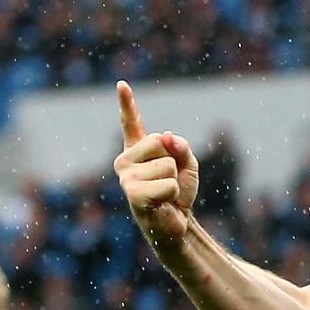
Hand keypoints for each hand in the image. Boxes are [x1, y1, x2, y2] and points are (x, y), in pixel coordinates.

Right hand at [114, 82, 199, 249]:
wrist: (176, 225)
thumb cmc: (178, 195)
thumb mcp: (188, 164)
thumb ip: (182, 146)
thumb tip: (167, 137)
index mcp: (137, 151)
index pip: (131, 123)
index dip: (126, 103)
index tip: (122, 84)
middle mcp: (125, 161)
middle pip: (159, 141)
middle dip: (173, 162)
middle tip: (166, 182)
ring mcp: (126, 177)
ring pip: (167, 165)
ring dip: (174, 182)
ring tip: (164, 195)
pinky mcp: (133, 194)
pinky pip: (168, 184)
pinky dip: (173, 194)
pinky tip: (162, 204)